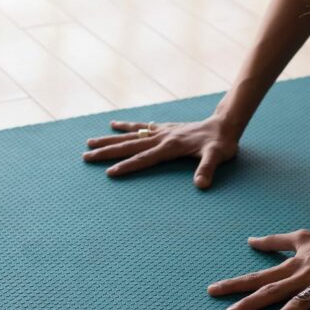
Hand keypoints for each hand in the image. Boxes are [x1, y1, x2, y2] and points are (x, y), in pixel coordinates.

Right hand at [83, 117, 238, 187]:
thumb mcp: (218, 156)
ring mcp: (161, 131)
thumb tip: (201, 185)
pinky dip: (127, 126)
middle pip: (129, 145)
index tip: (110, 172)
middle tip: (85, 157)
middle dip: (107, 152)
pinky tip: (113, 124)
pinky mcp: (164, 128)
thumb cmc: (221, 143)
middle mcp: (162, 137)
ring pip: (130, 136)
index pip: (144, 158)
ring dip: (110, 139)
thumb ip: (207, 169)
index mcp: (171, 146)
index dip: (127, 166)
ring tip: (90, 142)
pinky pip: (141, 127)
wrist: (224, 124)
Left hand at [207, 229, 309, 309]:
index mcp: (291, 267)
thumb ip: (274, 242)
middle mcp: (301, 277)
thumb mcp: (301, 238)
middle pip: (271, 291)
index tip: (213, 291)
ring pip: (299, 302)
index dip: (235, 284)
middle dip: (249, 303)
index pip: (258, 277)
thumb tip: (250, 241)